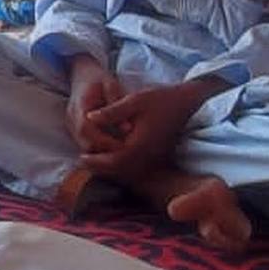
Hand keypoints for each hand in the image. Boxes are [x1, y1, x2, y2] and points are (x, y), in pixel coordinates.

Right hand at [66, 58, 125, 152]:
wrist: (82, 74)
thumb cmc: (99, 79)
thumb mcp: (111, 85)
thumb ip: (117, 105)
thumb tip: (127, 129)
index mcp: (79, 105)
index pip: (86, 129)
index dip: (103, 141)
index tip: (122, 145)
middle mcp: (71, 117)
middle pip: (83, 142)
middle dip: (103, 150)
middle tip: (124, 152)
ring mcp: (70, 124)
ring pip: (83, 146)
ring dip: (100, 151)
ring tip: (119, 149)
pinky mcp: (73, 129)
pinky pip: (84, 143)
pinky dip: (97, 148)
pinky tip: (112, 145)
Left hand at [77, 83, 210, 182]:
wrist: (187, 102)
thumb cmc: (161, 98)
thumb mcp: (135, 100)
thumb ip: (112, 111)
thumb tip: (89, 118)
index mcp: (141, 145)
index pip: (113, 161)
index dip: (95, 161)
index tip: (81, 157)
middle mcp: (148, 156)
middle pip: (119, 170)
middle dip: (100, 167)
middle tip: (84, 162)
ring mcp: (154, 158)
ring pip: (127, 171)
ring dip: (110, 168)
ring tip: (94, 161)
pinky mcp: (157, 156)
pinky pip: (136, 167)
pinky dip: (121, 165)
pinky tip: (112, 157)